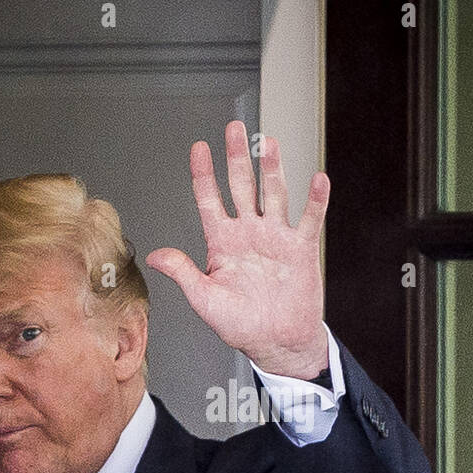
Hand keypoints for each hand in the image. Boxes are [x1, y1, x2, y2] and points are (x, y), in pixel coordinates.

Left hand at [145, 120, 330, 378]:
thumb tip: (154, 256)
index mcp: (222, 243)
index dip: (203, 174)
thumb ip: (183, 272)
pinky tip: (318, 179)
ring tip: (269, 143)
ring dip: (272, 168)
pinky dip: (315, 199)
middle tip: (235, 129)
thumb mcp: (205, 300)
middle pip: (242, 186)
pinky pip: (309, 219)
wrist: (277, 343)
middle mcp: (249, 234)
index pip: (209, 200)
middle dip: (237, 157)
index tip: (199, 148)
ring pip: (274, 194)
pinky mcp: (301, 249)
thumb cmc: (242, 326)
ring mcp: (276, 238)